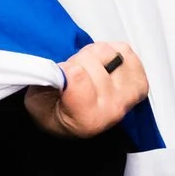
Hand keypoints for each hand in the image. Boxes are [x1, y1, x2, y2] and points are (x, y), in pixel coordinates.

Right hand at [24, 41, 147, 138]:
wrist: (73, 125)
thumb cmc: (53, 112)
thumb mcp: (36, 102)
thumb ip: (46, 83)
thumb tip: (62, 68)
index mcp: (86, 118)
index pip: (77, 74)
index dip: (64, 68)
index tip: (60, 77)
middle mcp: (112, 110)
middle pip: (93, 59)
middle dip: (78, 61)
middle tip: (73, 77)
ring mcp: (128, 97)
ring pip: (109, 52)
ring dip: (94, 56)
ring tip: (87, 72)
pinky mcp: (138, 85)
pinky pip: (125, 51)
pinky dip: (113, 51)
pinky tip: (103, 67)